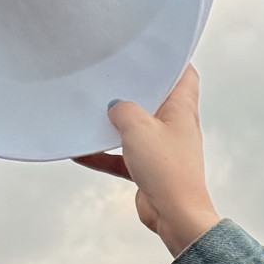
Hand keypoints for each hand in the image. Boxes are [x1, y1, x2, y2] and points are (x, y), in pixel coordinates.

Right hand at [74, 66, 219, 257]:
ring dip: (113, 122)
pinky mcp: (149, 171)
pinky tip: (78, 151)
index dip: (171, 58)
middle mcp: (174, 127)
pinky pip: (121, 158)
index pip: (184, 74)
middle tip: (108, 71)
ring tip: (88, 106)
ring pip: (135, 128)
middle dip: (132, 86)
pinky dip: (103, 154)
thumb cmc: (166, 168)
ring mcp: (162, 150)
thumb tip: (115, 105)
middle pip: (154, 98)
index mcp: (181, 110)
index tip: (149, 45)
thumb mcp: (138, 126)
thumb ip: (123, 108)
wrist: (176, 218)